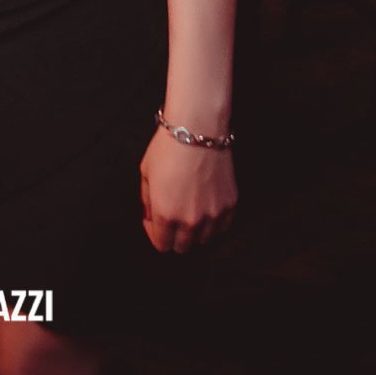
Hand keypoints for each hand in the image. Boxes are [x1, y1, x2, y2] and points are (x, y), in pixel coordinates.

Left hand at [139, 126, 236, 253]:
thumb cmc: (169, 146)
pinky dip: (214, 222)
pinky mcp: (229, 205)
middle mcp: (190, 221)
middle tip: (172, 215)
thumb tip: (149, 215)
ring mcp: (212, 215)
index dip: (154, 233)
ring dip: (195, 230)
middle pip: (182, 247)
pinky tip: (206, 205)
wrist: (198, 127)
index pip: (161, 245)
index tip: (154, 220)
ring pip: (204, 240)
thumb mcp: (146, 172)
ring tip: (190, 209)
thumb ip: (146, 200)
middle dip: (174, 234)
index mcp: (165, 214)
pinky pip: (222, 227)